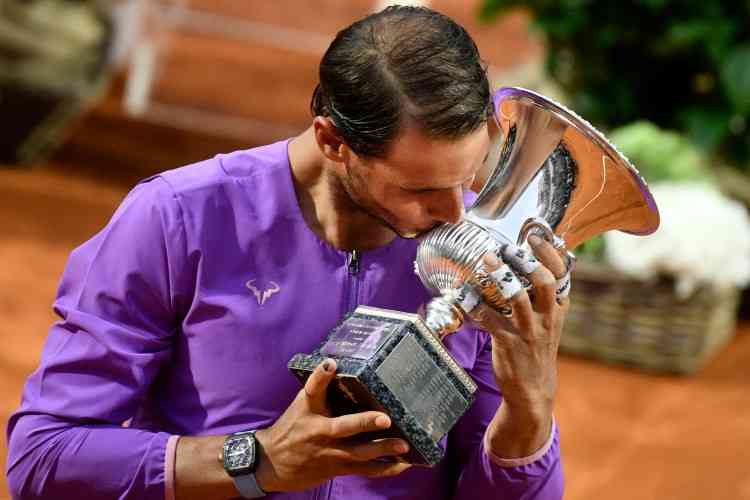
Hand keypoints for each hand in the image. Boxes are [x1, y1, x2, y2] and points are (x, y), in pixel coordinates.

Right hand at [254, 359, 411, 491]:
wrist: (271, 463)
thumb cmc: (291, 427)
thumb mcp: (300, 404)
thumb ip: (318, 386)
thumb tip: (333, 362)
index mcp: (310, 411)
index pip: (314, 390)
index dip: (321, 376)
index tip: (331, 364)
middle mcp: (321, 433)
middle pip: (344, 428)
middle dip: (365, 423)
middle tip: (386, 419)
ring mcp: (331, 453)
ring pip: (359, 453)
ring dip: (383, 450)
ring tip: (404, 445)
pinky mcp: (338, 468)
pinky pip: (364, 470)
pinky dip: (384, 468)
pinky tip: (402, 464)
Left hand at [468, 234, 570, 455]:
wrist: (533, 390)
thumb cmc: (537, 347)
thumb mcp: (550, 321)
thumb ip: (544, 296)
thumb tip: (533, 261)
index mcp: (558, 309)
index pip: (562, 275)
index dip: (549, 252)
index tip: (534, 235)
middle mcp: (547, 318)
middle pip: (545, 282)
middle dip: (527, 260)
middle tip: (509, 247)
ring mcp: (528, 331)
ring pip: (518, 298)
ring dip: (500, 276)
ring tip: (487, 259)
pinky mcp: (507, 343)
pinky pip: (489, 319)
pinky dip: (475, 303)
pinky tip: (464, 293)